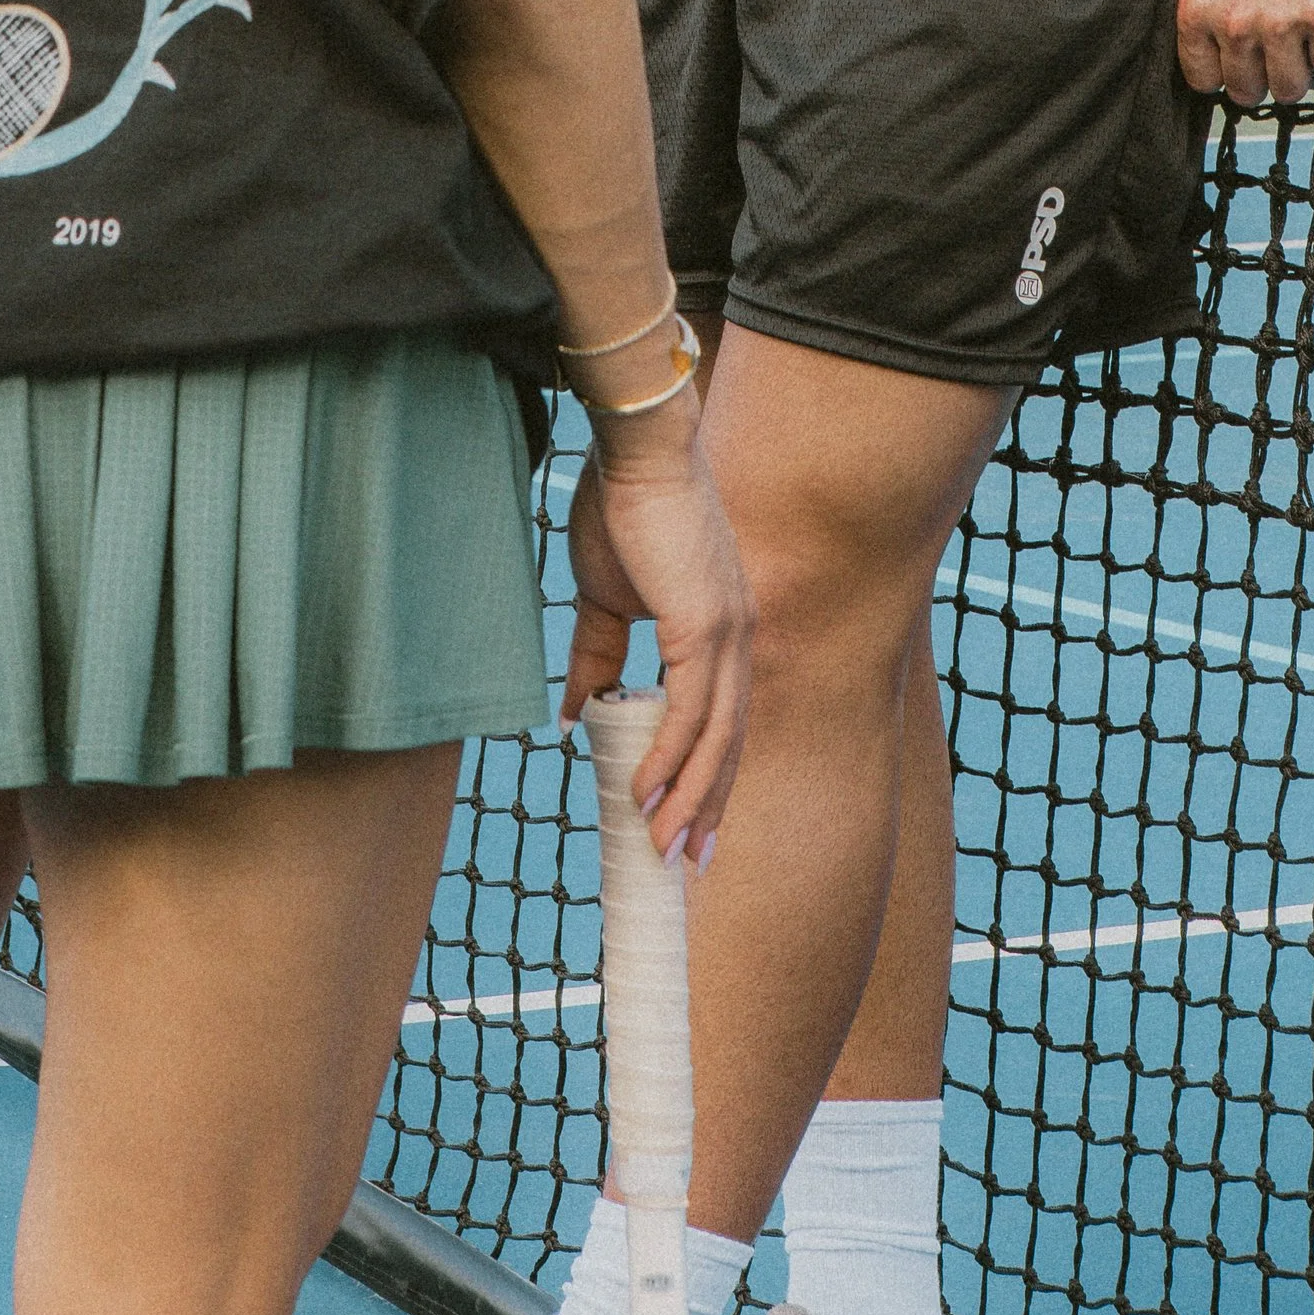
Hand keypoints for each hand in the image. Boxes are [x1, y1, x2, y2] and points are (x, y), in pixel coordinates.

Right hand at [559, 406, 752, 872]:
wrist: (632, 451)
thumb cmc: (620, 510)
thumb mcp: (604, 597)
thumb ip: (596, 658)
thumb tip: (574, 714)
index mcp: (722, 628)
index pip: (725, 719)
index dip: (710, 775)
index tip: (692, 824)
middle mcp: (738, 637)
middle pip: (731, 742)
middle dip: (709, 806)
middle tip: (688, 863)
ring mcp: (727, 632)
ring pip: (718, 738)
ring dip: (689, 799)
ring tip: (663, 848)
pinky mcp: (704, 626)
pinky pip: (691, 712)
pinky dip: (672, 759)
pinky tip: (647, 793)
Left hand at [1176, 0, 1313, 110]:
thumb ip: (1209, 14)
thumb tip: (1216, 59)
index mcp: (1198, 11)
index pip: (1203, 78)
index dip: (1225, 75)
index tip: (1239, 65)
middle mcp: (1234, 24)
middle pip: (1246, 90)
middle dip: (1263, 79)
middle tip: (1274, 57)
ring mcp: (1279, 24)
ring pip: (1288, 88)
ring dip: (1297, 72)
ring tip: (1300, 48)